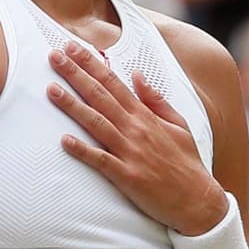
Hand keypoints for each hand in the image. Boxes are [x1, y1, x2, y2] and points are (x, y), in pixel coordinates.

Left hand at [47, 42, 226, 235]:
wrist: (197, 200)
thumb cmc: (186, 162)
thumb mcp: (178, 124)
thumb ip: (155, 99)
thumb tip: (137, 75)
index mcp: (145, 116)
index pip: (113, 82)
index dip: (91, 63)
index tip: (73, 48)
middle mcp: (135, 129)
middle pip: (100, 96)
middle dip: (76, 74)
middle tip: (54, 56)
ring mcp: (130, 152)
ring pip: (96, 123)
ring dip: (72, 105)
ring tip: (51, 90)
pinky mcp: (126, 176)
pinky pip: (100, 160)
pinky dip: (82, 150)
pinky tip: (64, 141)